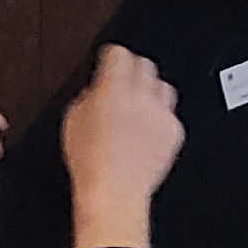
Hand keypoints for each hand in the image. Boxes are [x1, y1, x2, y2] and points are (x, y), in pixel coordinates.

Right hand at [62, 44, 182, 247]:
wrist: (115, 193)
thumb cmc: (90, 162)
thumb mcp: (73, 120)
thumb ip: (89, 96)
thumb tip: (98, 90)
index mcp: (113, 88)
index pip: (118, 54)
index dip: (112, 57)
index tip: (109, 61)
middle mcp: (142, 96)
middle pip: (144, 64)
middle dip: (132, 71)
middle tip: (122, 84)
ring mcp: (161, 113)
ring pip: (163, 86)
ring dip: (151, 92)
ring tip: (138, 108)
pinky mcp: (175, 131)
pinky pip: (171, 114)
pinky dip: (160, 118)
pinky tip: (146, 132)